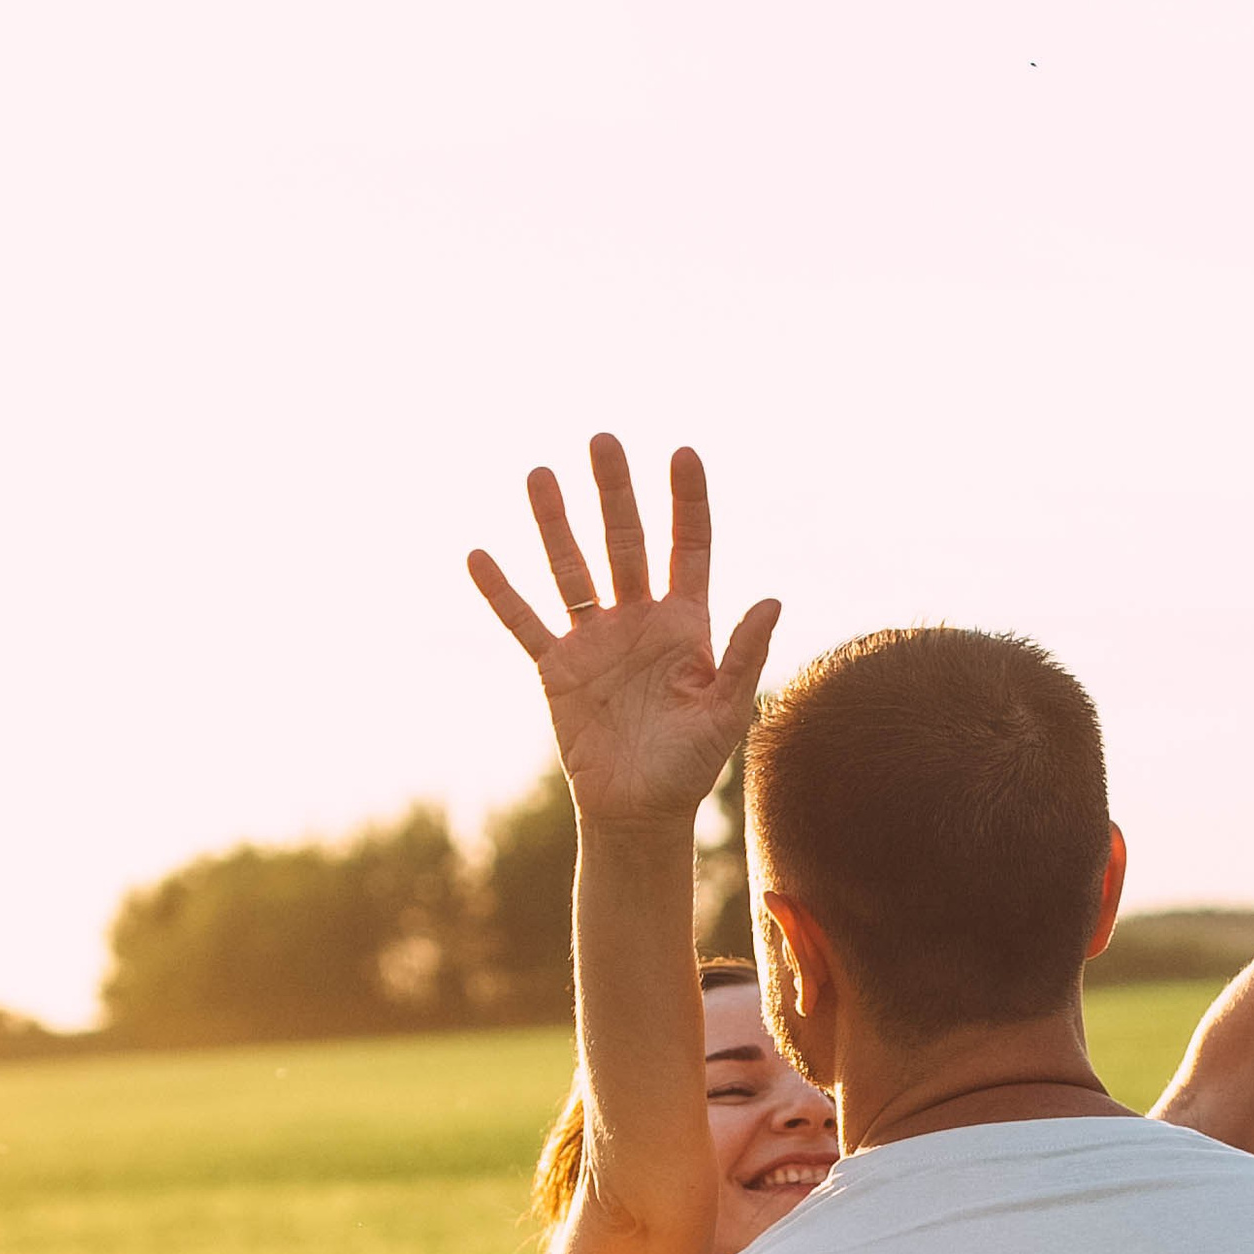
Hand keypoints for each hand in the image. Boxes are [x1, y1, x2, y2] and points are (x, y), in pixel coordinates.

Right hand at [469, 439, 780, 826]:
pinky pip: (526, 623)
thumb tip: (773, 599)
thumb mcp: (726, 712)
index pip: (689, 546)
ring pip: (572, 570)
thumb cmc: (690, 764)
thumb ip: (745, 656)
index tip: (682, 453)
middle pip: (625, 543)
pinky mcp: (557, 668)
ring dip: (555, 524)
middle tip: (602, 441)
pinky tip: (479, 556)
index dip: (686, 500)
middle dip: (614, 493)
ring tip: (539, 475)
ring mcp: (595, 640)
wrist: (640, 812)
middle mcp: (638, 619)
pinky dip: (502, 593)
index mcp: (686, 623)